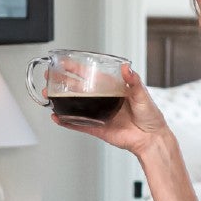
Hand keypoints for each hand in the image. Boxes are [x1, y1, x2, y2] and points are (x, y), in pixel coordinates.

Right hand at [50, 62, 169, 155]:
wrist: (151, 139)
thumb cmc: (151, 116)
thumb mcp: (143, 95)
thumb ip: (133, 82)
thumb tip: (127, 69)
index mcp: (113, 88)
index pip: (91, 75)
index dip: (77, 68)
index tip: (64, 62)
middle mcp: (104, 100)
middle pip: (79, 89)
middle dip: (63, 83)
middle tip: (50, 77)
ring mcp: (99, 114)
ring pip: (76, 106)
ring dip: (62, 101)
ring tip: (49, 96)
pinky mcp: (98, 129)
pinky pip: (79, 125)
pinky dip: (67, 122)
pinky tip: (57, 117)